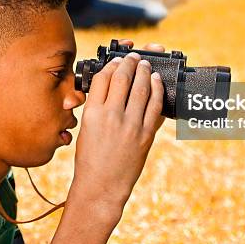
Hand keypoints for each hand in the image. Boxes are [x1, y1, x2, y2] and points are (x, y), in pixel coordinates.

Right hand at [70, 39, 164, 209]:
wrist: (101, 186)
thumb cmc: (90, 158)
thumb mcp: (87, 128)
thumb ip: (98, 106)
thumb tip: (112, 86)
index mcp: (92, 113)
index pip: (103, 78)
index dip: (112, 65)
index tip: (116, 61)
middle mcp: (111, 116)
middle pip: (123, 78)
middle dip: (130, 63)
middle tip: (133, 57)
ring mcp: (130, 125)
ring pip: (141, 88)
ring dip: (145, 72)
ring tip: (145, 65)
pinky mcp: (145, 134)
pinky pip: (154, 105)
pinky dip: (157, 89)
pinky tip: (157, 81)